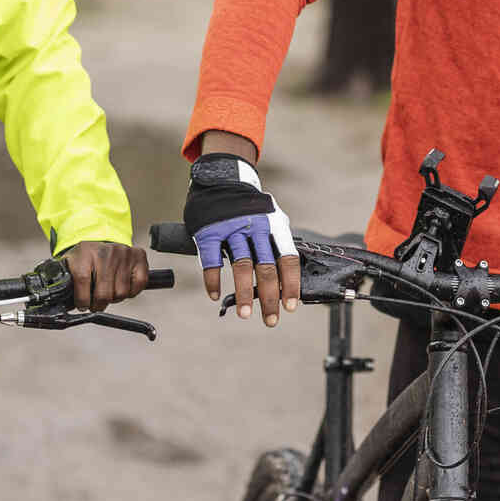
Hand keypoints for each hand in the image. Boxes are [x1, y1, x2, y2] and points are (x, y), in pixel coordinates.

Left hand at [61, 240, 151, 311]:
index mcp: (86, 252)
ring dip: (114, 298)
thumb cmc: (86, 257)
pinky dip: (130, 292)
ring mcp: (124, 253)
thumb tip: (60, 303)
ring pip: (121, 293)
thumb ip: (64, 282)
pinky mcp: (139, 257)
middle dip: (98, 304)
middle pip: (103, 292)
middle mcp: (107, 251)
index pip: (83, 281)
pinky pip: (137, 286)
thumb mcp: (71, 264)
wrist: (102, 240)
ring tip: (108, 292)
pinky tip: (122, 286)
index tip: (82, 305)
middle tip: (95, 304)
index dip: (82, 300)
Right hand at [185, 148, 299, 326]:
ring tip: (245, 314)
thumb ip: (279, 241)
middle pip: (267, 267)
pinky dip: (212, 281)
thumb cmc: (250, 206)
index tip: (290, 307)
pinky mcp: (209, 232)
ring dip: (244, 293)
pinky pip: (210, 260)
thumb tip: (291, 273)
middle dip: (270, 297)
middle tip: (271, 320)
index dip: (291, 284)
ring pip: (241, 267)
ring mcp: (231, 229)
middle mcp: (255, 227)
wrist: (220, 180)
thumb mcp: (271, 217)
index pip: (288, 258)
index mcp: (274, 225)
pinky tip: (216, 296)